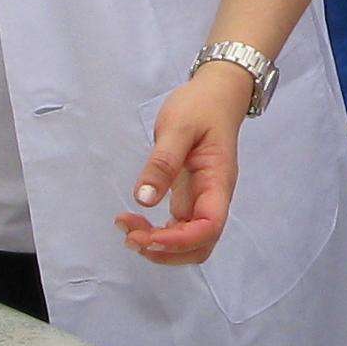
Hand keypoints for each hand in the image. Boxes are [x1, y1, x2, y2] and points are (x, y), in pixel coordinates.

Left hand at [117, 64, 252, 263]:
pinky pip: (178, 228)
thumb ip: (162, 163)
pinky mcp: (190, 197)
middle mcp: (214, 198)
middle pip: (200, 245)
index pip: (209, 227)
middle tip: (131, 236)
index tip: (147, 236)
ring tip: (128, 231)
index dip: (179, 241)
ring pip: (189, 242)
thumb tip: (144, 199)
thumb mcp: (177, 127)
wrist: (217, 94)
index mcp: (218, 182)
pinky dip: (158, 234)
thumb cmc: (201, 106)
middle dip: (166, 251)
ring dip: (160, 246)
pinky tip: (137, 222)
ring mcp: (202, 199)